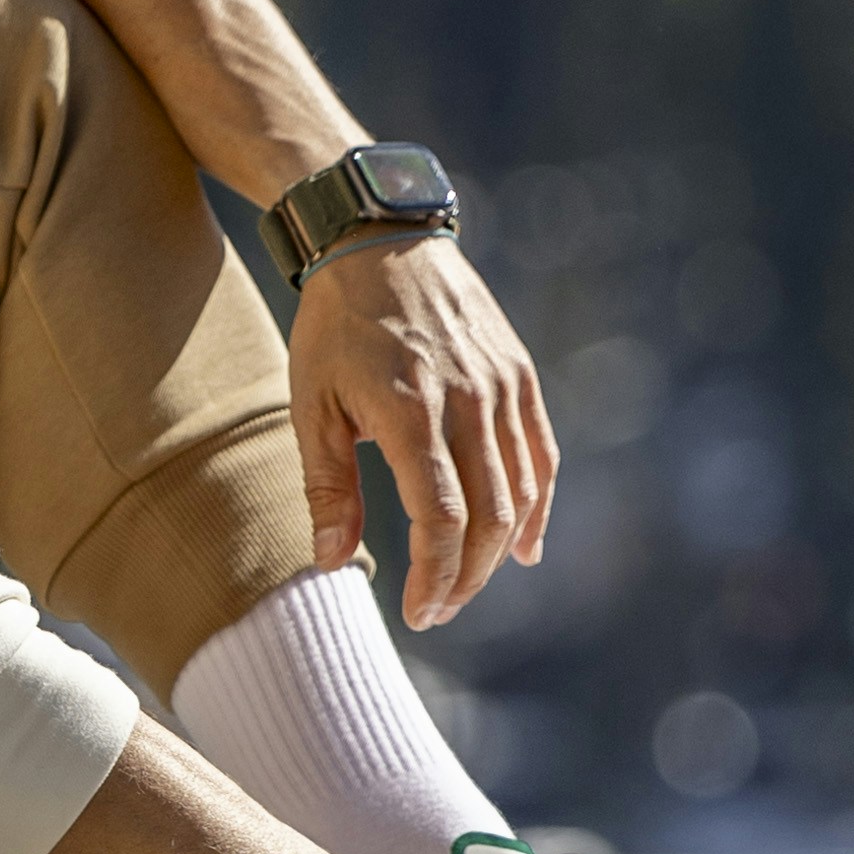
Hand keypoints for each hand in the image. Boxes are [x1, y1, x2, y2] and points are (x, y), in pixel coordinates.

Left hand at [288, 241, 558, 631]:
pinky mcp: (519, 375)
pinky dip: (538, 506)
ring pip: (521, 492)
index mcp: (411, 410)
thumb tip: (332, 564)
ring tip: (467, 585)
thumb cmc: (334, 327)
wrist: (379, 240)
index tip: (419, 613)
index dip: (435, 577)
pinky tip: (524, 545)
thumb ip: (326, 486)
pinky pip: (541, 455)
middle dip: (467, 578)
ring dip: (499, 551)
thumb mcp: (312, 404)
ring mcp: (501, 385)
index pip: (442, 519)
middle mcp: (467, 399)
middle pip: (489, 516)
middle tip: (438, 610)